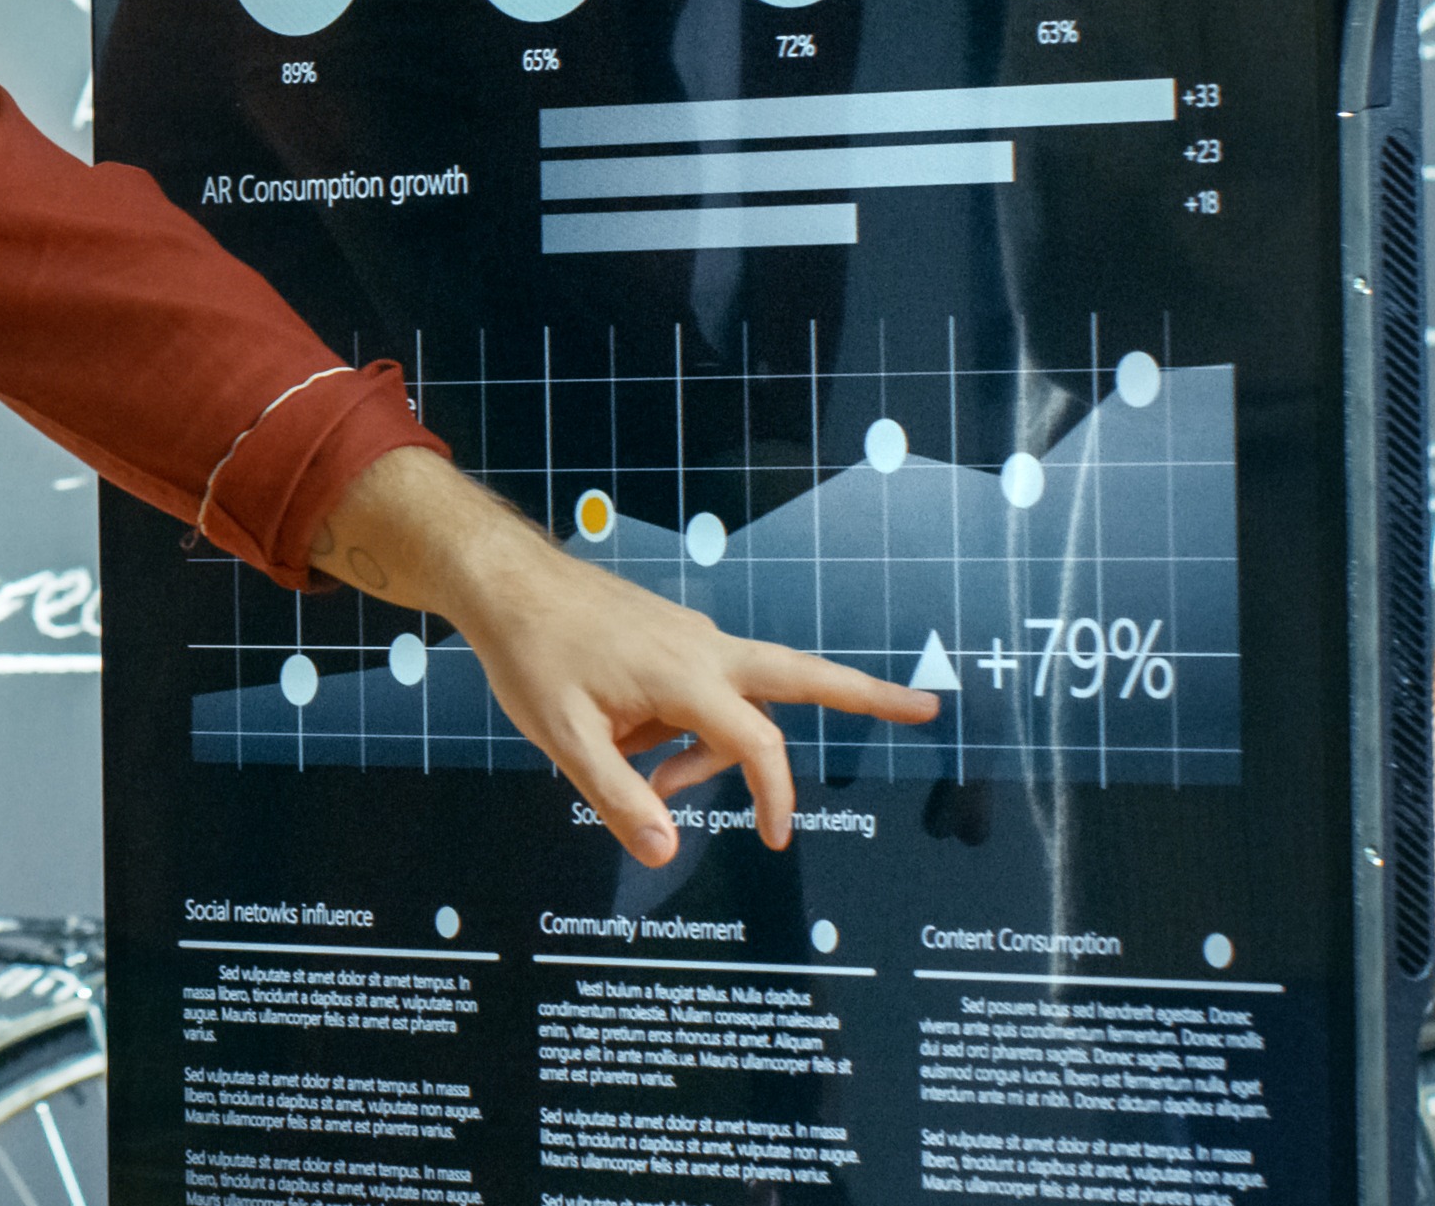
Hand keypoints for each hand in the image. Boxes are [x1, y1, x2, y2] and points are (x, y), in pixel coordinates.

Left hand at [306, 446, 938, 867]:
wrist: (505, 583)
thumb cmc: (532, 657)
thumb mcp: (565, 739)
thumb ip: (618, 797)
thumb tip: (668, 851)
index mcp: (688, 674)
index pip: (758, 743)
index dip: (777, 794)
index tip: (780, 838)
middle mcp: (706, 649)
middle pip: (802, 676)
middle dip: (866, 694)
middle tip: (929, 708)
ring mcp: (694, 639)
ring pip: (734, 703)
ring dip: (702, 749)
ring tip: (623, 758)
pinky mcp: (676, 639)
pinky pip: (699, 694)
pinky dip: (679, 727)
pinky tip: (619, 734)